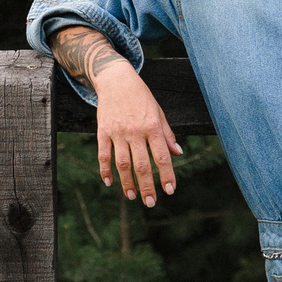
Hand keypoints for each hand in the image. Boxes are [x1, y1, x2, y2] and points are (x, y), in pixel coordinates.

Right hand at [91, 59, 182, 205]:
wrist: (116, 80)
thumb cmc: (141, 97)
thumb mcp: (158, 112)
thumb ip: (167, 135)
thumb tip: (178, 154)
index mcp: (152, 127)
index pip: (162, 156)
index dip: (167, 175)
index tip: (170, 190)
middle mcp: (135, 131)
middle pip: (142, 165)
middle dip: (147, 186)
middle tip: (150, 202)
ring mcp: (118, 132)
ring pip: (122, 163)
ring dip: (127, 182)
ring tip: (132, 196)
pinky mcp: (103, 131)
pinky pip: (104, 155)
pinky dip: (105, 170)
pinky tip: (110, 182)